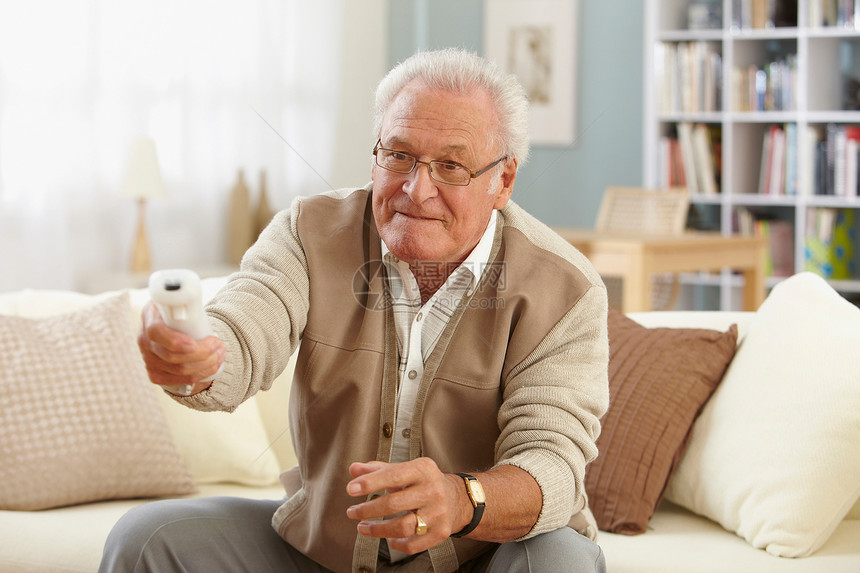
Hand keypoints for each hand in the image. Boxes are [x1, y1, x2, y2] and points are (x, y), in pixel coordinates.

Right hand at [137, 300, 224, 393]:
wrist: (171, 327)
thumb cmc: (179, 312)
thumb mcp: (180, 300)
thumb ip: (184, 298)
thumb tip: (193, 294)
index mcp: (149, 317)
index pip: (156, 332)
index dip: (175, 341)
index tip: (195, 343)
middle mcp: (144, 340)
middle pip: (172, 356)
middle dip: (202, 353)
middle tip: (218, 345)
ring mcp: (147, 360)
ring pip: (180, 370)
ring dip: (206, 363)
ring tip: (220, 353)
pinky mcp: (155, 374)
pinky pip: (180, 380)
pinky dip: (201, 374)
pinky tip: (213, 366)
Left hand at [345, 458, 470, 554]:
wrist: (457, 499)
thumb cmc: (425, 482)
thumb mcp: (405, 470)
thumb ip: (378, 469)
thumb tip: (354, 470)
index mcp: (423, 470)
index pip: (393, 475)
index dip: (370, 483)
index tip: (351, 489)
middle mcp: (432, 491)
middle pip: (394, 504)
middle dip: (368, 510)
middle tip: (352, 512)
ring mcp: (438, 513)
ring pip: (402, 527)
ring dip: (377, 530)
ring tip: (363, 527)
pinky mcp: (440, 532)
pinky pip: (413, 544)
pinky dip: (397, 544)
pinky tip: (388, 539)